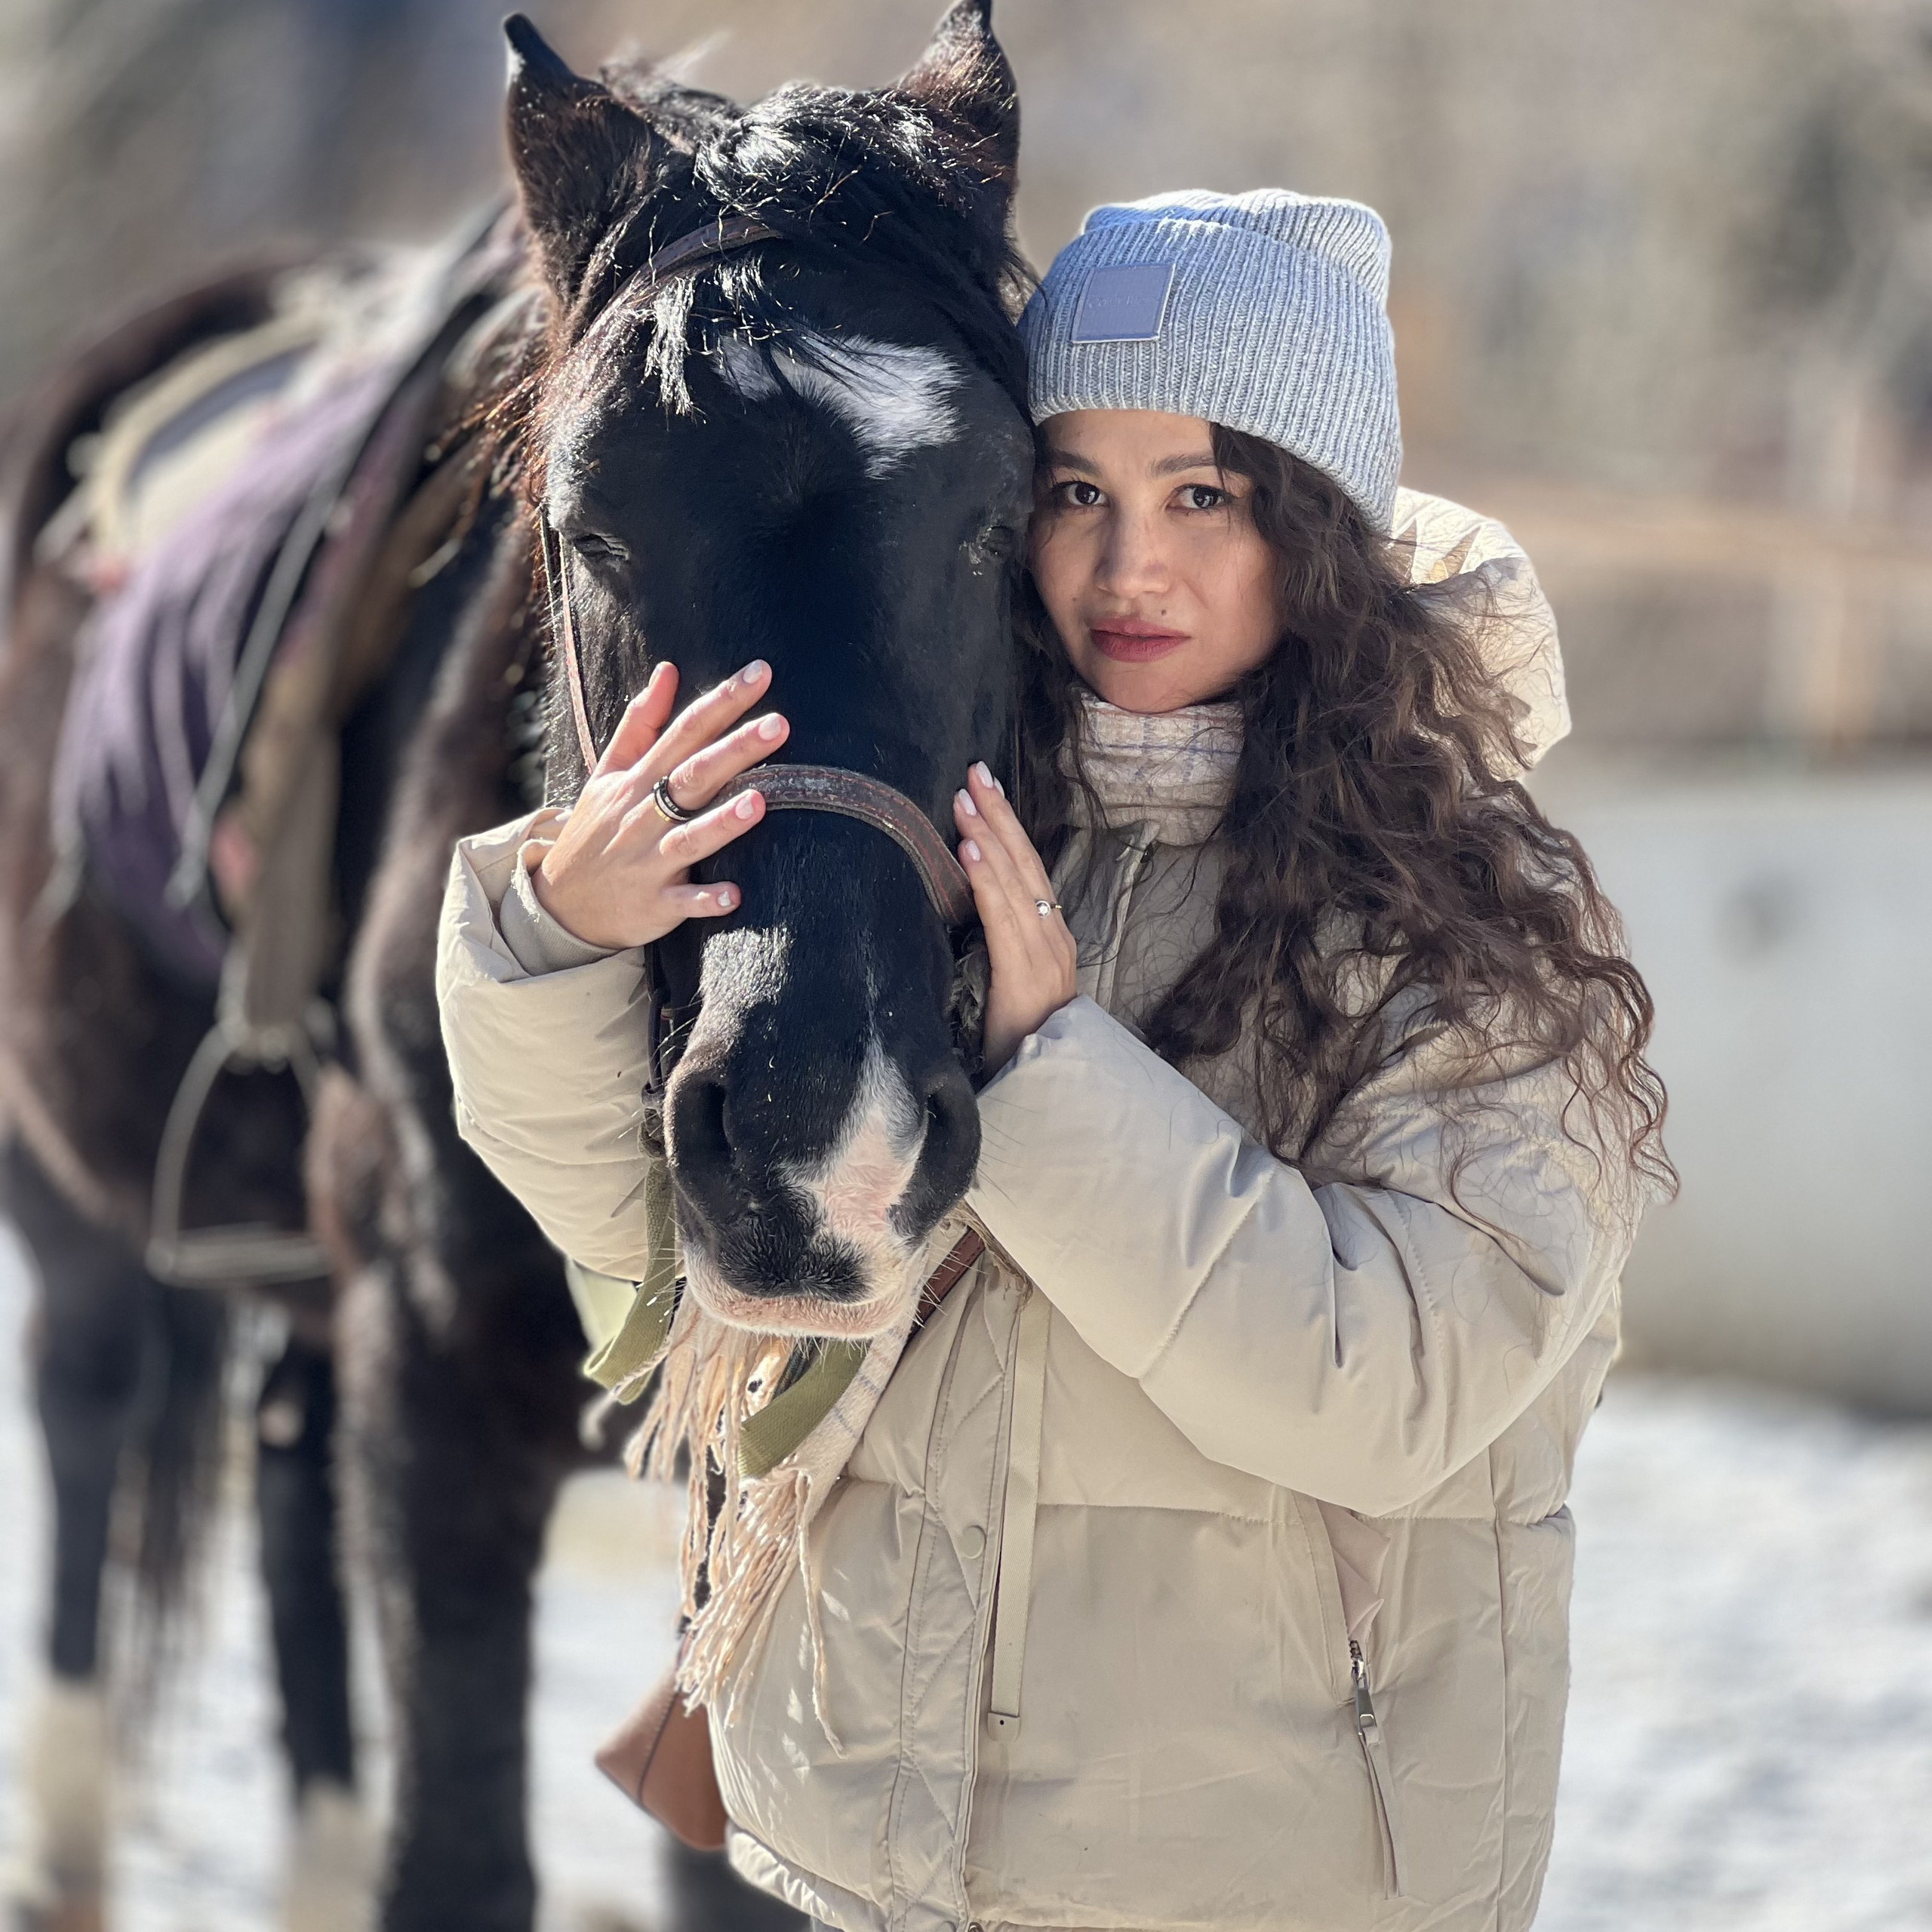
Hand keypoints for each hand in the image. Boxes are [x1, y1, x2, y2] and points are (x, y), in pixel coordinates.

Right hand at [530, 659, 787, 949]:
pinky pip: (683, 903)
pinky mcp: (654, 905)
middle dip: (734, 750)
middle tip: (779, 725)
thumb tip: (669, 670)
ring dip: (722, 822)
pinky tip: (734, 896)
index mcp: (637, 780)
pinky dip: (706, 900)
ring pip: (689, 839)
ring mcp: (648, 862)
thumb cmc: (596, 831)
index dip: (722, 701)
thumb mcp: (608, 773)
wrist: (561, 906)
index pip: (684, 731)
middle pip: (692, 776)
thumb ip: (640, 723)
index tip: (761, 673)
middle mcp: (643, 816)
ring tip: (760, 802)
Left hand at [953, 761, 1076, 1070]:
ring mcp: (1044, 954)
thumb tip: (964, 903)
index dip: (1006, 826)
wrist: (1045, 1084)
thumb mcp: (1009, 977)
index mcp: (1049, 934)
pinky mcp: (1025, 976)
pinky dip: (985, 882)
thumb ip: (999, 942)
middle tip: (974, 771)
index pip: (1027, 868)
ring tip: (964, 801)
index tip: (983, 788)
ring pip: (1014, 883)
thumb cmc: (1019, 1036)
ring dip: (986, 837)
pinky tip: (968, 853)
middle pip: (1024, 863)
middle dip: (998, 815)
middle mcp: (1054, 936)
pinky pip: (1003, 919)